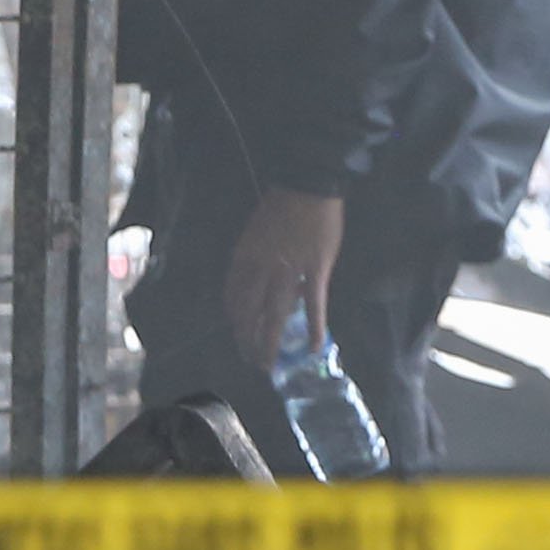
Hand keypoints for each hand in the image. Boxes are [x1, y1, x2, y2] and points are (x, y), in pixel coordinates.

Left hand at [222, 187, 346, 363]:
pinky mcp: (315, 272)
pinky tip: (315, 348)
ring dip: (269, 344)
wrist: (307, 184)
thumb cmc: (281, 204)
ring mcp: (288, 272)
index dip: (234, 318)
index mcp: (245, 257)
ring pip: (275, 317)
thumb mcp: (256, 231)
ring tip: (269, 364)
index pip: (233, 296)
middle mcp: (261, 269)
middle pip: (249, 313)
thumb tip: (258, 282)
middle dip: (246, 340)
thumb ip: (254, 258)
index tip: (237, 331)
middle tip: (249, 359)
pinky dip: (315, 329)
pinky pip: (314, 306)